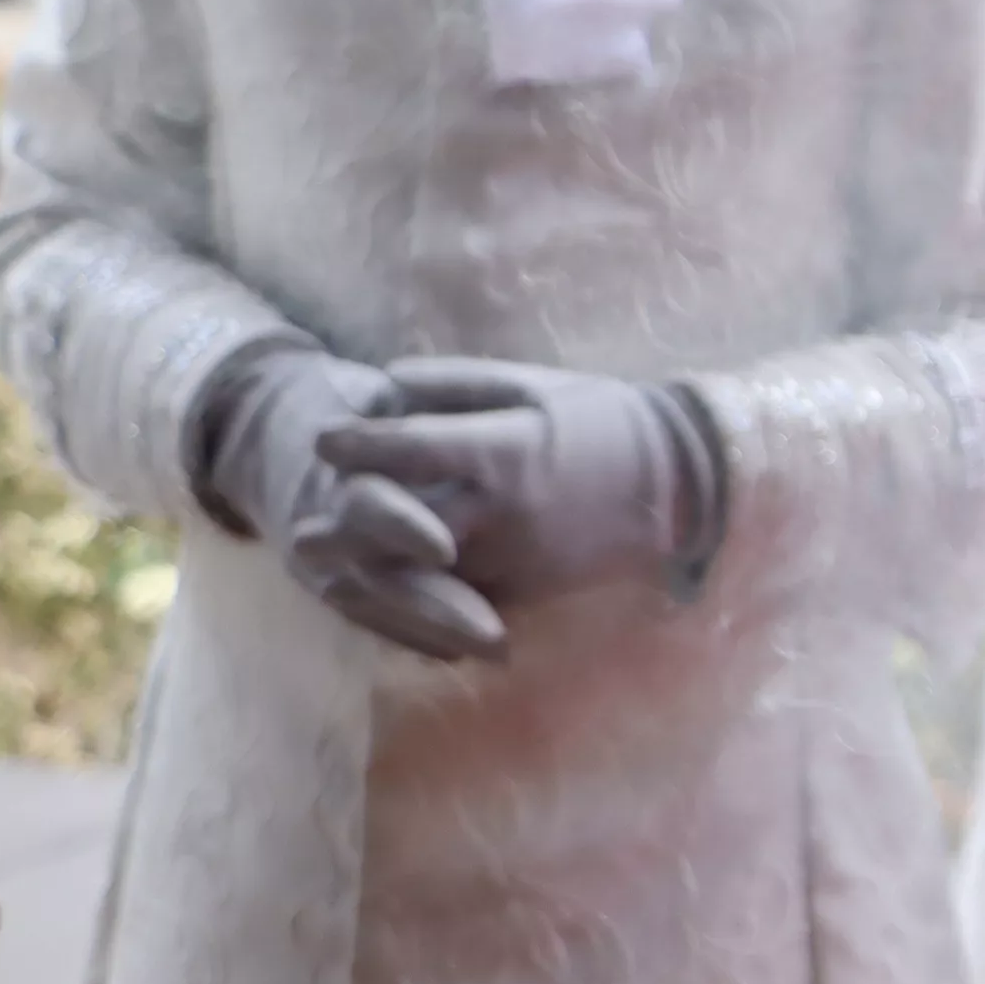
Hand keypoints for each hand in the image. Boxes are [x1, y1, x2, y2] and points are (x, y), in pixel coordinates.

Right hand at [188, 343, 506, 662]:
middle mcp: (320, 518)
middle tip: (496, 636)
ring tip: (497, 651)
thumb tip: (466, 422)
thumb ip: (431, 412)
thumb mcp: (391, 393)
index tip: (444, 552)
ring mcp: (318, 559)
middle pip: (375, 574)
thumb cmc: (363, 404)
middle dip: (433, 606)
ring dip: (433, 631)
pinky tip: (460, 652)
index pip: (365, 501)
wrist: (276, 433)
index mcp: (336, 465)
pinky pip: (369, 618)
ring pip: (373, 604)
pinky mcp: (325, 583)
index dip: (399, 526)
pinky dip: (414, 637)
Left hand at [318, 358, 720, 608]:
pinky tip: (393, 591)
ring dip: (374, 571)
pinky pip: (461, 598)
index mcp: (501, 451)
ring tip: (334, 567)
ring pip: (422, 576)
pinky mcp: (529, 590)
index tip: (324, 438)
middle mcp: (500, 512)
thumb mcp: (533, 385)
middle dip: (347, 527)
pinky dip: (422, 597)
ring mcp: (515, 558)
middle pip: (397, 528)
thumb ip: (456, 385)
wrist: (679, 484)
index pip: (405, 449)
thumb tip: (387, 385)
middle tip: (305, 528)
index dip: (356, 443)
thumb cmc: (604, 420)